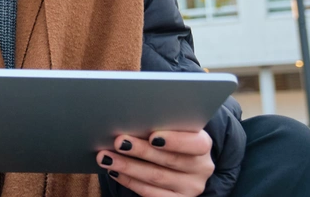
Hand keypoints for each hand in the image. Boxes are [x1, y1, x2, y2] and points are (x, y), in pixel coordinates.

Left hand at [97, 130, 213, 196]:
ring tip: (106, 157)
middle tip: (118, 142)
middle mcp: (201, 168)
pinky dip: (129, 181)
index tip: (152, 136)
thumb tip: (129, 119)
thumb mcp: (171, 130)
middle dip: (140, 150)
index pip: (196, 143)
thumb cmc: (169, 139)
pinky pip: (150, 193)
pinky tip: (114, 171)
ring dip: (127, 166)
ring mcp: (190, 187)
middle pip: (170, 160)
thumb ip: (159, 125)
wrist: (178, 166)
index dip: (175, 141)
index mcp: (203, 145)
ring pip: (156, 177)